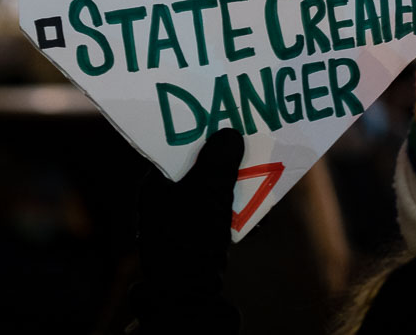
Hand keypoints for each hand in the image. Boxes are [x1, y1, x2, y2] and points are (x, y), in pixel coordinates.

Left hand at [135, 128, 244, 334]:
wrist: (190, 299)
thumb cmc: (190, 242)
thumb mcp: (206, 194)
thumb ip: (218, 160)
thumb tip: (230, 132)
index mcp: (156, 187)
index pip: (176, 148)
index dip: (201, 130)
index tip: (224, 115)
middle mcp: (165, 202)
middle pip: (198, 165)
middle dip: (224, 153)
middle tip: (248, 135)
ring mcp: (182, 221)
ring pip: (213, 186)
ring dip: (235, 178)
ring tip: (259, 163)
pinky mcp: (200, 237)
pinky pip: (221, 208)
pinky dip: (238, 202)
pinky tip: (257, 199)